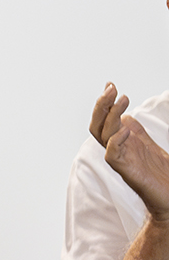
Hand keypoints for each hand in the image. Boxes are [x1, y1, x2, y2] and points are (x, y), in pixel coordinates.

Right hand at [95, 83, 168, 220]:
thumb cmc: (161, 175)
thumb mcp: (149, 145)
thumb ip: (137, 131)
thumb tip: (126, 116)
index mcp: (122, 142)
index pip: (103, 119)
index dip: (104, 103)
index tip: (110, 84)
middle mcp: (118, 149)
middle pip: (98, 125)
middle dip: (102, 105)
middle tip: (111, 88)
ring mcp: (121, 159)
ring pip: (103, 135)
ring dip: (111, 115)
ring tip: (123, 99)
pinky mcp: (126, 171)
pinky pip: (112, 155)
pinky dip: (115, 141)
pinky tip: (125, 130)